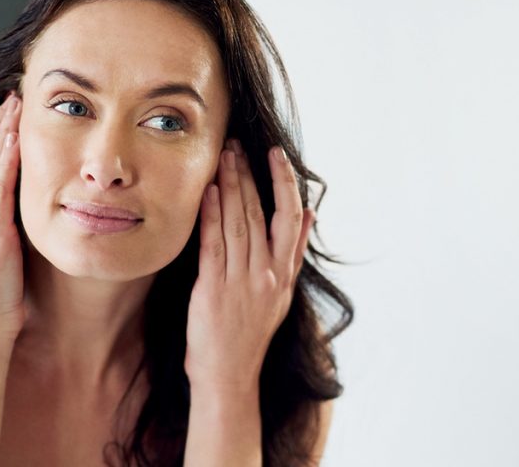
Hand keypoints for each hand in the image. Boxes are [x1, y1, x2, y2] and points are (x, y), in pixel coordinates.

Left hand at [184, 139, 314, 393]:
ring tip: (223, 158)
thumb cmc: (250, 332)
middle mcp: (266, 274)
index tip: (275, 155)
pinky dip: (210, 216)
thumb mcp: (282, 293)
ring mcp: (241, 282)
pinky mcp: (213, 290)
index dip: (284, 183)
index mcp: (284, 273)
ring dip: (229, 187)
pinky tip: (206, 193)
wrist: (228, 374)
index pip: (290, 217)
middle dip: (248, 175)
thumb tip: (311, 214)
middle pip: (259, 213)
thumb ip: (294, 252)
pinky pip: (214, 245)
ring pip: (237, 222)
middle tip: (237, 145)